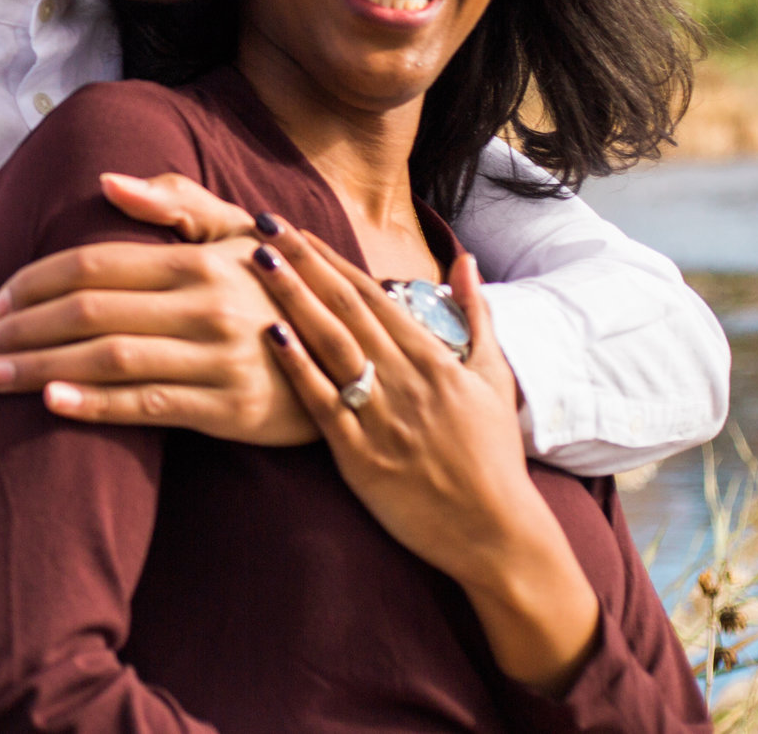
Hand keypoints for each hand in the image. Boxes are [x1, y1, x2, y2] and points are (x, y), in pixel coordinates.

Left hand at [0, 171, 317, 445]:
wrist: (355, 359)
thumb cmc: (279, 291)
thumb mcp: (239, 233)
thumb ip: (176, 202)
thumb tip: (110, 182)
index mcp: (197, 260)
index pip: (93, 265)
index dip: (34, 280)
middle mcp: (204, 305)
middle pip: (88, 312)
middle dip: (20, 328)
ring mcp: (217, 359)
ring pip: (107, 360)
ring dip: (38, 367)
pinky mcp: (228, 411)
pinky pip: (147, 407)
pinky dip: (94, 405)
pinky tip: (50, 404)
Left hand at [254, 224, 600, 695]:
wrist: (497, 533)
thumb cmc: (494, 457)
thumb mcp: (495, 380)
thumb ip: (478, 317)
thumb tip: (466, 261)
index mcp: (433, 360)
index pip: (373, 296)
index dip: (332, 259)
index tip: (299, 230)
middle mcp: (406, 380)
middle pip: (345, 308)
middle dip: (303, 262)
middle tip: (265, 224)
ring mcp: (383, 417)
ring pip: (331, 345)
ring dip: (293, 298)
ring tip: (260, 260)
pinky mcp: (362, 457)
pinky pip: (324, 405)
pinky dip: (297, 368)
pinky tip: (270, 335)